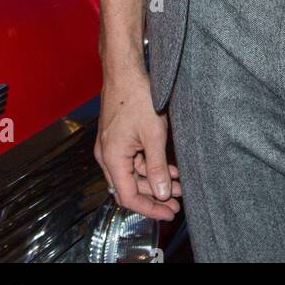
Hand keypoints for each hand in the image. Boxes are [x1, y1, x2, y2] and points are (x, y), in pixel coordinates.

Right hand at [95, 69, 181, 219]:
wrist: (124, 70)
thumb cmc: (136, 96)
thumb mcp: (153, 134)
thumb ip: (157, 167)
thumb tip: (163, 194)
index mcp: (112, 158)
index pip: (128, 197)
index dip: (150, 209)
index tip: (168, 213)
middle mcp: (107, 156)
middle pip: (130, 187)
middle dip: (155, 196)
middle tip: (177, 203)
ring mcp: (111, 147)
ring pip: (133, 174)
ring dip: (155, 181)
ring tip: (178, 185)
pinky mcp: (117, 138)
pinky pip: (133, 160)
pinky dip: (149, 166)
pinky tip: (169, 167)